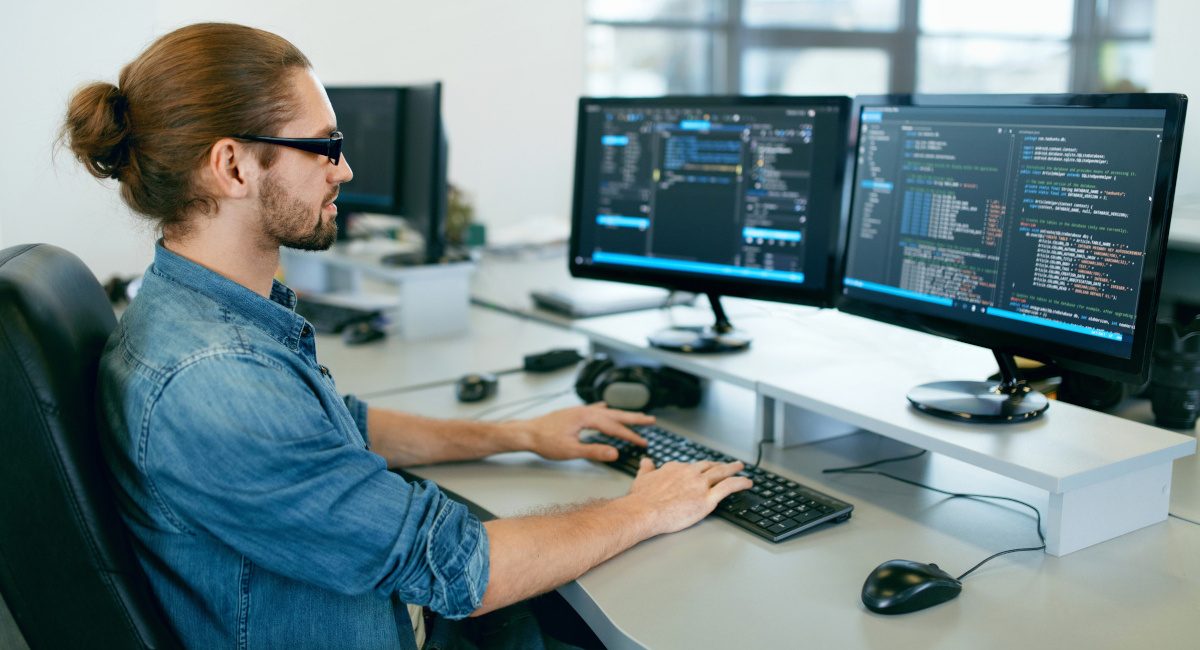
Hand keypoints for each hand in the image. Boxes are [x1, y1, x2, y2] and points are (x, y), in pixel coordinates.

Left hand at [506, 403, 653, 461]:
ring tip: (635, 416)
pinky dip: (603, 410)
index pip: (614, 428)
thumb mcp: (571, 450)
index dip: (630, 436)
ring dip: (621, 414)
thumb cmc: (544, 441)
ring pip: (606, 412)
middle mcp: (584, 411)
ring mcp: (578, 411)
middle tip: (650, 420)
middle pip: (615, 415)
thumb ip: (594, 451)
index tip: (643, 442)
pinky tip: (605, 406)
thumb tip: (615, 453)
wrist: (526, 433)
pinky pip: (593, 410)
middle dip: (634, 418)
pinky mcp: (573, 414)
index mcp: (586, 418)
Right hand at [624, 458, 752, 536]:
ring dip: (733, 469)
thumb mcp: (641, 478)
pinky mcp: (707, 499)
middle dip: (719, 465)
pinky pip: (729, 487)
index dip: (699, 469)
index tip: (702, 470)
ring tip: (740, 467)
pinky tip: (748, 482)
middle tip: (728, 465)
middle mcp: (690, 473)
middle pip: (709, 467)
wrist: (643, 511)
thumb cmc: (641, 499)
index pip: (691, 466)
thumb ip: (647, 469)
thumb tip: (646, 461)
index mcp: (675, 468)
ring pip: (721, 473)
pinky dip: (741, 482)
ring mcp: (700, 485)